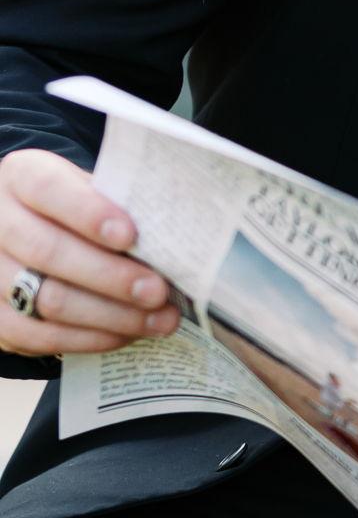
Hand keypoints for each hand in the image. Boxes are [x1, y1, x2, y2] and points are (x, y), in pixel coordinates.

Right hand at [0, 149, 176, 357]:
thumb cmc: (73, 211)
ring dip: (110, 315)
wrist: (23, 234)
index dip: (88, 213)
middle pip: (47, 251)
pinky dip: (88, 339)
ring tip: (158, 320)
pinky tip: (125, 335)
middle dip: (110, 276)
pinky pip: (36, 335)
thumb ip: (121, 206)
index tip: (130, 236)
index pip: (48, 189)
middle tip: (157, 291)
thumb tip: (176, 238)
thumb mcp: (89, 192)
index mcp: (21, 178)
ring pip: (45, 299)